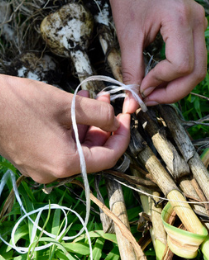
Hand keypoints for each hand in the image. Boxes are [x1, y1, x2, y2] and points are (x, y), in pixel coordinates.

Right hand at [0, 76, 130, 183]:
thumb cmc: (21, 104)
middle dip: (104, 127)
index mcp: (65, 164)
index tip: (126, 117)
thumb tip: (115, 122)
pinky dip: (71, 128)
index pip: (109, 157)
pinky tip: (75, 106)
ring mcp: (40, 167)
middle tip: (107, 102)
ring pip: (76, 148)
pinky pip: (60, 146)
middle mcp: (53, 172)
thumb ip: (99, 115)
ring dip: (88, 124)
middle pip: (93, 153)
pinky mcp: (30, 158)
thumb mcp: (68, 105)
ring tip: (91, 98)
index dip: (122, 136)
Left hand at [110, 0, 206, 112]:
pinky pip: (195, 57)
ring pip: (199, 68)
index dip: (162, 82)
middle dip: (174, 91)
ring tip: (154, 90)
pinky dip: (181, 73)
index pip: (181, 65)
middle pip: (197, 71)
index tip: (142, 87)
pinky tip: (162, 77)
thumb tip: (134, 98)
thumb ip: (131, 67)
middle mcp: (197, 22)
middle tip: (150, 98)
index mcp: (180, 20)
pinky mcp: (197, 26)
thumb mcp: (127, 32)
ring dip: (178, 85)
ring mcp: (201, 23)